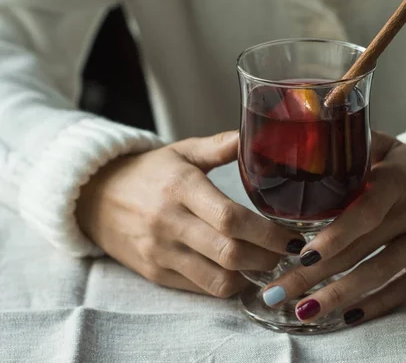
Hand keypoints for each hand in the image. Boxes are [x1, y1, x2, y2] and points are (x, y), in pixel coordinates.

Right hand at [76, 131, 305, 297]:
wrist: (93, 196)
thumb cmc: (147, 172)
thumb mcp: (182, 151)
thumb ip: (220, 146)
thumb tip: (258, 136)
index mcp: (181, 187)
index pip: (231, 218)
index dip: (269, 233)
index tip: (293, 237)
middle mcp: (169, 223)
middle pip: (230, 253)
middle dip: (268, 258)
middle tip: (287, 253)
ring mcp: (160, 252)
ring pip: (218, 279)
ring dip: (250, 276)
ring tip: (267, 263)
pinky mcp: (154, 273)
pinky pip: (200, 288)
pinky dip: (226, 285)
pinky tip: (240, 272)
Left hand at [262, 131, 405, 323]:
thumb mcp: (391, 146)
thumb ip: (356, 144)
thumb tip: (306, 140)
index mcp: (397, 180)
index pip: (366, 211)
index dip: (336, 236)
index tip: (302, 255)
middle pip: (360, 250)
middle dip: (315, 274)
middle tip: (277, 293)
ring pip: (379, 274)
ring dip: (338, 296)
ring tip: (303, 311)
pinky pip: (404, 290)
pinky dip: (375, 305)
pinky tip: (345, 317)